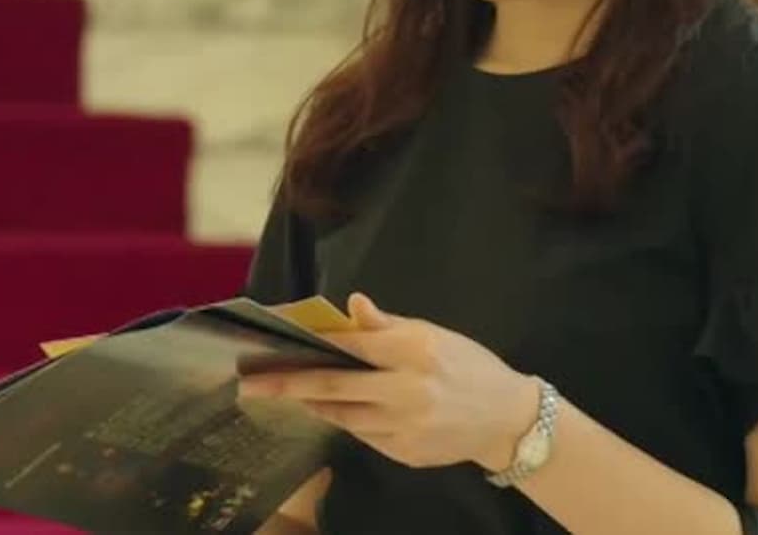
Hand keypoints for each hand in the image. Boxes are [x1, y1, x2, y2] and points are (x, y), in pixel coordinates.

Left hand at [238, 293, 539, 470]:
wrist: (506, 418)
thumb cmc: (466, 366)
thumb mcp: (433, 336)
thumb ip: (388, 326)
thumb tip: (352, 304)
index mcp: (414, 352)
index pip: (349, 347)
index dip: (309, 347)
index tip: (274, 347)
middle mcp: (407, 390)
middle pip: (334, 388)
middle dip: (288, 385)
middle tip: (251, 383)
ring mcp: (405, 426)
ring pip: (343, 416)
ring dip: (314, 405)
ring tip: (292, 394)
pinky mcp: (405, 453)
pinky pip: (364, 436)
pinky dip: (349, 422)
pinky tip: (341, 411)